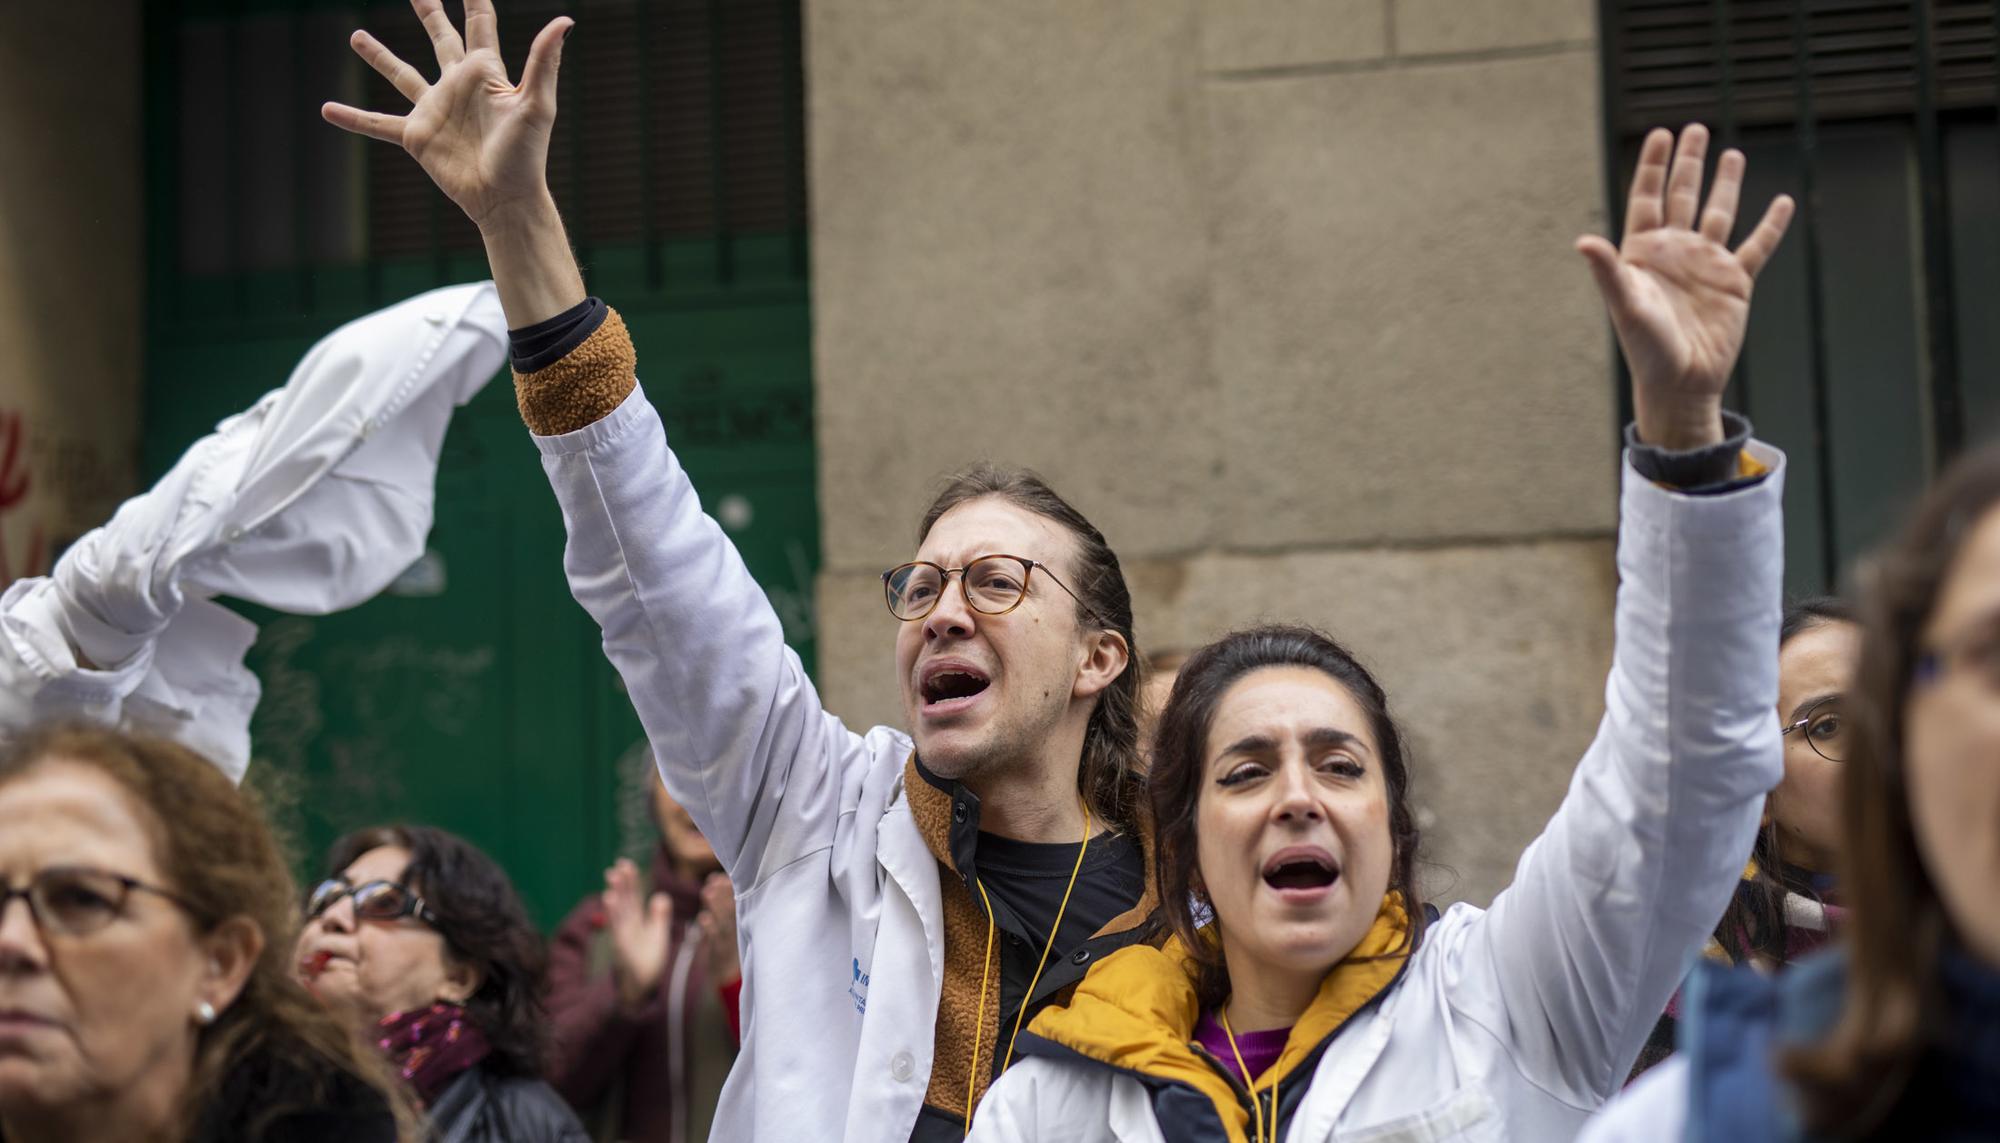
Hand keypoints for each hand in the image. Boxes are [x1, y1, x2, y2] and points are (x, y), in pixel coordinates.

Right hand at [322, 0, 571, 233]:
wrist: (505, 198)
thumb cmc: (526, 155)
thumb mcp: (536, 104)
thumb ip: (544, 61)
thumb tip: (564, 21)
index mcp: (487, 73)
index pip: (480, 24)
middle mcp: (457, 86)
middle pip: (441, 37)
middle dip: (429, 12)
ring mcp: (435, 110)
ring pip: (401, 73)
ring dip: (379, 56)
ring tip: (355, 36)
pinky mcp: (417, 136)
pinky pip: (378, 125)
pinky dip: (353, 119)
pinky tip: (328, 110)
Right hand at [603, 859, 671, 1012]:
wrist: (642, 986)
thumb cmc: (648, 961)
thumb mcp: (657, 935)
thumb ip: (659, 916)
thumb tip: (660, 895)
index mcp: (636, 921)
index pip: (633, 896)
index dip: (630, 881)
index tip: (626, 864)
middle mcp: (627, 925)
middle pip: (625, 900)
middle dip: (622, 882)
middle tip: (619, 864)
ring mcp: (622, 935)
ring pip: (619, 910)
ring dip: (616, 892)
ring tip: (613, 876)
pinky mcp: (621, 946)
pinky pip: (616, 926)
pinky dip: (612, 912)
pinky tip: (609, 898)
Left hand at [696, 873, 739, 983]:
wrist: (729, 976)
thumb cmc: (728, 943)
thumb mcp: (731, 922)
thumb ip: (724, 900)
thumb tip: (714, 877)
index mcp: (741, 920)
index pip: (738, 899)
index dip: (729, 887)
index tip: (720, 876)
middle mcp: (738, 929)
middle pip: (732, 908)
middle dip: (723, 893)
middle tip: (714, 880)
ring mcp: (730, 940)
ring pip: (724, 921)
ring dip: (716, 906)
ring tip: (707, 892)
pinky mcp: (721, 953)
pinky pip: (716, 941)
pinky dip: (710, 929)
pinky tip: (703, 918)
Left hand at [1576, 124, 1794, 449]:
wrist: (1681, 382)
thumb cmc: (1646, 348)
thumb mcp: (1625, 305)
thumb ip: (1608, 270)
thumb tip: (1583, 241)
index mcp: (1644, 252)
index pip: (1647, 197)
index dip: (1652, 165)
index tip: (1659, 133)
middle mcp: (1675, 251)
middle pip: (1683, 196)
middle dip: (1688, 163)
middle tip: (1695, 129)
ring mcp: (1706, 264)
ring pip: (1720, 212)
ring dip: (1726, 183)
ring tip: (1733, 153)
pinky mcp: (1735, 282)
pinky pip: (1757, 246)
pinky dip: (1771, 225)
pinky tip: (1782, 202)